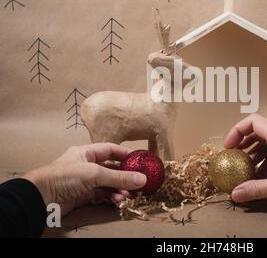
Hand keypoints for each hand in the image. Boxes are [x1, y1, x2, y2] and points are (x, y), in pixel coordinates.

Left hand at [23, 143, 145, 215]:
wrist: (40, 198)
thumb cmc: (64, 177)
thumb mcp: (94, 174)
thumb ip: (119, 177)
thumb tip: (142, 179)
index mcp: (86, 152)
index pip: (110, 149)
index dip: (125, 154)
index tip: (140, 161)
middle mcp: (86, 165)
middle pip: (111, 168)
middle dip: (124, 176)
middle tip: (138, 182)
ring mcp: (84, 181)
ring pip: (107, 183)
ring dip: (119, 188)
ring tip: (128, 195)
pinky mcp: (82, 196)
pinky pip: (101, 195)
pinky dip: (111, 197)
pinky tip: (118, 200)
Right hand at [224, 114, 266, 204]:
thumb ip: (258, 189)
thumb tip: (235, 194)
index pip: (252, 122)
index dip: (236, 131)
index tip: (228, 148)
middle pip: (255, 134)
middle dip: (241, 146)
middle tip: (232, 161)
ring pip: (263, 147)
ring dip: (252, 158)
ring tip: (243, 174)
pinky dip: (262, 166)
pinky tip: (259, 181)